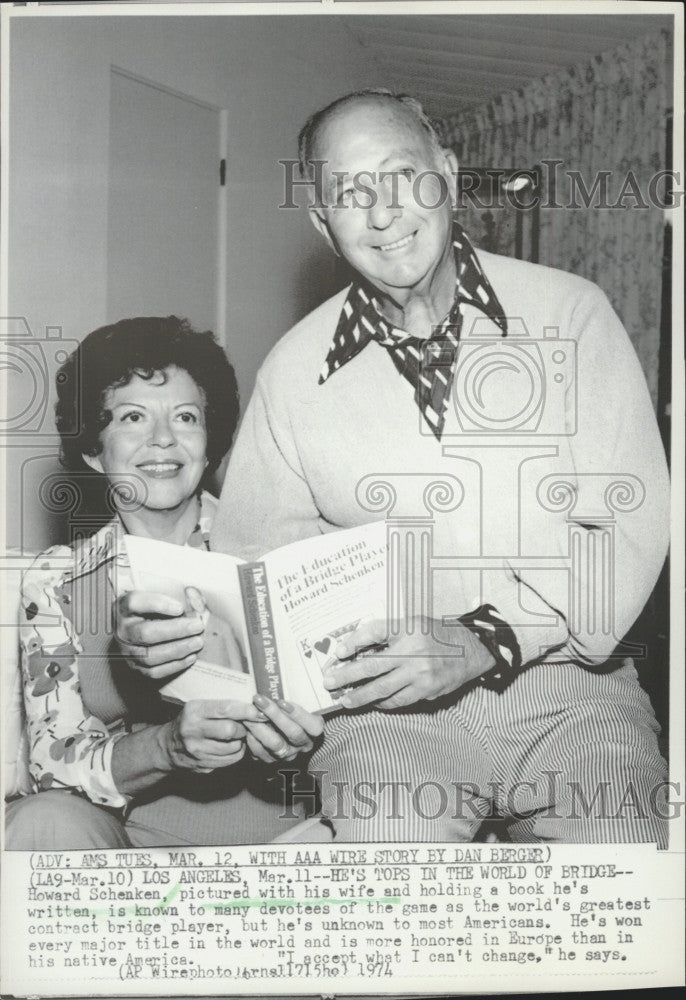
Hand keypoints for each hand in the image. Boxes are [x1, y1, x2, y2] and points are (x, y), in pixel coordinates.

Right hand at [115, 587, 205, 679]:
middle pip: (146, 633)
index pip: (134, 603)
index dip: (157, 604)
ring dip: (178, 649)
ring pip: (150, 656)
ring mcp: (126, 651)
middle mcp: (122, 630)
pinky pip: (154, 671)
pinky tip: (190, 656)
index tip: (180, 607)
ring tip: (197, 642)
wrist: (133, 629)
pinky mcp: (134, 667)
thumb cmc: (148, 610)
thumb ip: (168, 601)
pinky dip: (175, 665)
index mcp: (123, 608)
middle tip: (197, 626)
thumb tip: (193, 609)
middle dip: (176, 630)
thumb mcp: (153, 599)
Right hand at [163, 699, 263, 772]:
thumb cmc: (191, 722)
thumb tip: (255, 706)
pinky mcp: (203, 765)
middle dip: (242, 727)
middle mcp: (193, 731)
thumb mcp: (200, 707)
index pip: (225, 709)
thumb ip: (222, 706)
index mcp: (194, 711)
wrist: (169, 747)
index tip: (259, 712)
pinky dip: (236, 752)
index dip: (246, 711)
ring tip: (236, 736)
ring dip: (241, 741)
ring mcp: (197, 751)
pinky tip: (231, 746)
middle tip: (244, 725)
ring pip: (233, 747)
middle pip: (230, 730)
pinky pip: (231, 760)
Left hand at [244, 695, 323, 763]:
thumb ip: (296, 694)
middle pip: (293, 733)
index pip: (314, 726)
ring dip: (260, 727)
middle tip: (259, 700)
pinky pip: (261, 753)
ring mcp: (288, 754)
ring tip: (248, 712)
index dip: (299, 714)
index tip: (282, 700)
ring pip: (276, 744)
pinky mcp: (272, 760)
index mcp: (314, 730)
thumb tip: (290, 679)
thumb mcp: (299, 701)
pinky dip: (252, 739)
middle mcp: (304, 745)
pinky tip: (246, 726)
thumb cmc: (289, 709)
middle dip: (274, 715)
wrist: (281, 728)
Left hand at [321, 618, 493, 710]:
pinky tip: (372, 703)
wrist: (471, 651)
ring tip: (345, 700)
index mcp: (408, 628)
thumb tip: (357, 650)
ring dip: (360, 696)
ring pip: (382, 688)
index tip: (339, 652)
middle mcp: (413, 651)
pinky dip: (382, 703)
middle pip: (372, 665)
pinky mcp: (426, 690)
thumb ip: (389, 634)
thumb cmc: (437, 634)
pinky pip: (398, 700)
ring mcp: (420, 674)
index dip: (354, 641)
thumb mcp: (414, 623)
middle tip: (329, 682)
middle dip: (347, 676)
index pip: (375, 632)